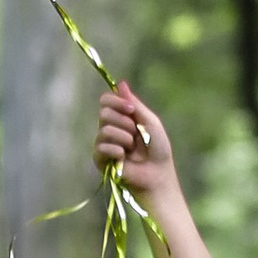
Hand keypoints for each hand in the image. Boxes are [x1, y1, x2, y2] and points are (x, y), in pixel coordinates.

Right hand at [95, 83, 178, 206]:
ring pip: (105, 130)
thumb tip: (121, 83)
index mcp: (120, 117)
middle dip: (124, 122)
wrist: (157, 174)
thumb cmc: (157, 149)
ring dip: (124, 138)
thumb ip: (135, 104)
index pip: (106, 100)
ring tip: (132, 149)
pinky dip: (117, 151)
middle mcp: (109, 128)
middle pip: (104, 112)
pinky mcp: (100, 159)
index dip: (115, 101)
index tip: (130, 109)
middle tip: (136, 133)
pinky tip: (124, 158)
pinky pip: (102, 147)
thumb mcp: (150, 122)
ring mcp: (103, 144)